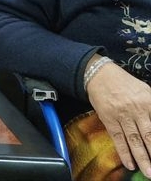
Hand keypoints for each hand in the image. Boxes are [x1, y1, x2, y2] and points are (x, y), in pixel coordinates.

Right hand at [87, 59, 150, 176]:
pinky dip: (124, 152)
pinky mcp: (109, 119)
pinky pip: (118, 138)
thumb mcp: (146, 91)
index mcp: (149, 101)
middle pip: (149, 136)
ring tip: (148, 172)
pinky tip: (129, 164)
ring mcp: (122, 115)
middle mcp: (137, 109)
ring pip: (134, 140)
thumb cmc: (125, 83)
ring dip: (142, 158)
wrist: (99, 74)